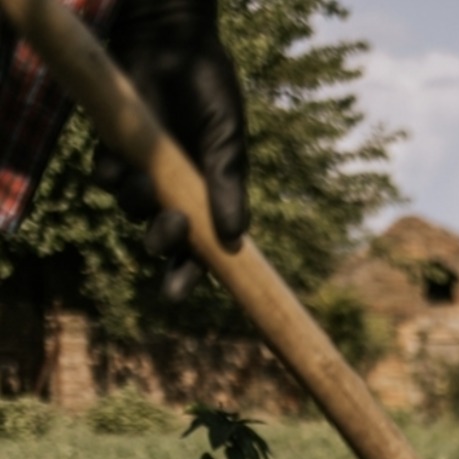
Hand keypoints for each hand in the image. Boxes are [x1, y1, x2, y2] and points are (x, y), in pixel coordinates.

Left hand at [95, 0, 248, 298]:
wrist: (173, 46)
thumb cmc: (210, 92)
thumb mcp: (227, 142)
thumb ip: (227, 188)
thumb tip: (235, 241)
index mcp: (211, 197)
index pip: (200, 249)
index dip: (187, 274)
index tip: (174, 294)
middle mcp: (176, 192)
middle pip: (163, 239)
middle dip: (164, 241)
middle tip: (170, 228)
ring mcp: (144, 174)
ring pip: (131, 211)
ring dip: (138, 206)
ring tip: (145, 182)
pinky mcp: (115, 152)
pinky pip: (106, 180)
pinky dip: (112, 178)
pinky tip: (122, 164)